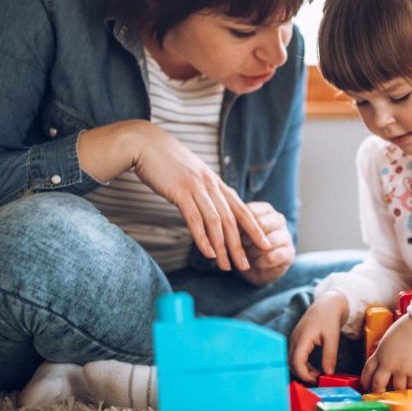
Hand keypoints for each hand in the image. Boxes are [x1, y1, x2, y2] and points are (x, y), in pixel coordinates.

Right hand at [90, 121, 269, 270]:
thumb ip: (205, 190)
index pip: (242, 208)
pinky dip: (203, 238)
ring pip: (216, 222)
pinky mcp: (180, 191)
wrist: (145, 143)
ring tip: (226, 267)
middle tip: (246, 266)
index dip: (255, 228)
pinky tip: (208, 253)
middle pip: (232, 220)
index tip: (266, 244)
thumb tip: (213, 206)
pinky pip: (195, 219)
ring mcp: (197, 188)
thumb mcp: (192, 175)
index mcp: (216, 182)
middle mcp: (211, 185)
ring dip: (222, 247)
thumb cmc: (166, 162)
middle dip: (240, 245)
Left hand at [239, 202, 294, 286]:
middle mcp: (278, 219)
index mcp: (265, 209)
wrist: (255, 267)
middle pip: (260, 225)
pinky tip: (258, 264)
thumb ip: (233, 223)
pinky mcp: (289, 253)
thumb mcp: (236, 232)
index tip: (232, 235)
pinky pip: (271, 257)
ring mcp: (286, 235)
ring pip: (266, 242)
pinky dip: (260, 263)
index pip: (250, 211)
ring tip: (250, 255)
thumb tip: (225, 219)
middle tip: (242, 246)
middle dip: (246, 239)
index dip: (238, 225)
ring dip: (253, 252)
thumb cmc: (243, 245)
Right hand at [289, 292, 347, 383]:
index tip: (316, 380)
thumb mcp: (332, 337)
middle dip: (302, 374)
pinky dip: (302, 364)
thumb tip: (328, 373)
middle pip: (291, 363)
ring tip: (318, 373)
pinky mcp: (297, 340)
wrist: (327, 304)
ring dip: (302, 370)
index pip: (296, 362)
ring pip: (292, 360)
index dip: (304, 374)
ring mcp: (294, 339)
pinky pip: (295, 356)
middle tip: (318, 379)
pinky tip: (314, 368)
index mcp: (302, 338)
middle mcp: (295, 339)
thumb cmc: (329, 317)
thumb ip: (329, 356)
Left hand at [360, 315, 411, 392]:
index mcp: (380, 353)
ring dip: (398, 389)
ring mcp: (402, 369)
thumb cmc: (408, 326)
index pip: (367, 371)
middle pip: (378, 384)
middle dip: (378, 391)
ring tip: (401, 387)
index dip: (366, 380)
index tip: (367, 385)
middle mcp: (388, 363)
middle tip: (381, 393)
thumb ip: (383, 348)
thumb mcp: (388, 337)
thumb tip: (379, 351)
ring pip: (397, 388)